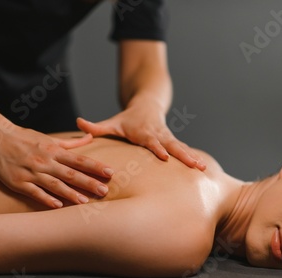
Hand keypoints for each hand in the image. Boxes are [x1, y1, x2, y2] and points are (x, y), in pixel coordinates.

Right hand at [0, 125, 113, 207]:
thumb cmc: (25, 138)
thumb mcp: (49, 138)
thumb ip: (71, 142)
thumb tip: (90, 137)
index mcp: (54, 150)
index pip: (79, 160)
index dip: (96, 166)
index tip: (110, 172)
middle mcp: (45, 161)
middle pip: (71, 174)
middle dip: (88, 182)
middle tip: (104, 191)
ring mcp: (32, 172)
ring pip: (54, 184)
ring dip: (70, 193)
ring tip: (85, 202)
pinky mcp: (19, 182)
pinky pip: (34, 192)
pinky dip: (45, 198)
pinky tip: (57, 206)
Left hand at [77, 107, 205, 170]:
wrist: (148, 105)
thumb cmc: (127, 118)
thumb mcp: (112, 122)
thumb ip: (96, 127)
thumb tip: (78, 122)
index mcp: (144, 133)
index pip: (151, 142)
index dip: (158, 148)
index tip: (165, 157)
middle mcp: (159, 135)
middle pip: (172, 146)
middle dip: (184, 155)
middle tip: (195, 165)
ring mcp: (168, 138)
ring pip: (182, 149)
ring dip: (192, 158)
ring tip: (203, 168)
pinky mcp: (173, 142)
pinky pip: (184, 151)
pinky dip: (193, 158)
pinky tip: (203, 169)